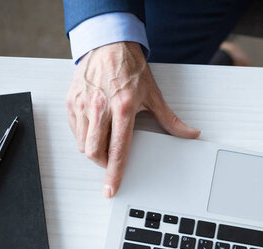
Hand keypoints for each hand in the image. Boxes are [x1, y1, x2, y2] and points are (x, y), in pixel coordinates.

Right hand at [66, 42, 199, 197]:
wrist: (110, 43)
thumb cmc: (131, 68)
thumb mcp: (154, 95)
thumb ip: (171, 120)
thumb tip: (191, 134)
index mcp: (123, 109)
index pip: (117, 151)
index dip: (114, 174)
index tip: (111, 189)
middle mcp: (100, 108)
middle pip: (94, 152)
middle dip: (103, 163)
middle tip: (112, 158)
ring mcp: (83, 104)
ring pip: (82, 144)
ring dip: (93, 150)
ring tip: (104, 139)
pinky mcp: (71, 101)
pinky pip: (74, 130)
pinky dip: (83, 136)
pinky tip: (94, 128)